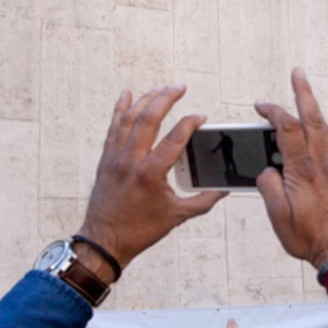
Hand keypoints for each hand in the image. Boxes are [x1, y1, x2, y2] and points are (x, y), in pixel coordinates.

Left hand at [78, 85, 225, 270]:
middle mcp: (131, 160)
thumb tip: (224, 189)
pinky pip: (113, 128)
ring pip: (129, 119)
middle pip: (148, 119)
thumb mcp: (177, 216)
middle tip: (179, 87)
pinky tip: (127, 95)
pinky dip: (120, 110)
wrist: (104, 241)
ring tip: (161, 87)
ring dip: (146, 99)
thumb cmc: (140, 230)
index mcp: (150, 173)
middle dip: (165, 99)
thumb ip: (203, 200)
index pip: (174, 139)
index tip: (201, 117)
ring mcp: (115, 158)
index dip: (190, 124)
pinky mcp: (106, 160)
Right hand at [255, 70, 327, 274]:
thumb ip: (269, 187)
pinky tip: (303, 137)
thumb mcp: (279, 216)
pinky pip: (323, 147)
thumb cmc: (310, 237)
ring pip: (321, 131)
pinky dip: (313, 132)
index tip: (261, 105)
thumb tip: (267, 172)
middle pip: (314, 120)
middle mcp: (321, 164)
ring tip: (301, 96)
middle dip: (304, 94)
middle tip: (298, 73)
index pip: (289, 130)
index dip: (275, 112)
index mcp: (304, 170)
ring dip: (311, 110)